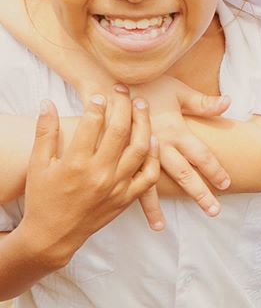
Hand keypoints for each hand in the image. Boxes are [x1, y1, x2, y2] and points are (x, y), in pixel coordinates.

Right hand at [19, 94, 158, 268]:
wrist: (52, 237)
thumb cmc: (43, 198)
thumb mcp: (38, 164)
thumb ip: (44, 132)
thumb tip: (46, 102)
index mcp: (75, 164)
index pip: (91, 124)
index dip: (97, 105)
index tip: (99, 95)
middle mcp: (99, 174)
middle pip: (120, 131)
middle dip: (124, 105)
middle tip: (123, 91)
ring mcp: (116, 186)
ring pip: (139, 148)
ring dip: (143, 123)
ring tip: (141, 105)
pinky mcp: (126, 198)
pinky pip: (149, 175)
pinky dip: (154, 155)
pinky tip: (152, 138)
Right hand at [128, 78, 230, 216]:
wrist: (108, 85)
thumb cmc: (146, 84)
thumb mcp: (176, 90)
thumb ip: (202, 102)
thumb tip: (228, 102)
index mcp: (175, 131)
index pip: (200, 155)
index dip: (214, 170)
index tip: (226, 184)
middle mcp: (159, 147)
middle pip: (183, 175)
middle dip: (199, 194)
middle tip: (214, 212)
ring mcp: (137, 155)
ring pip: (150, 186)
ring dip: (155, 208)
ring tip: (161, 227)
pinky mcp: (119, 158)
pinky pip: (125, 181)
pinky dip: (126, 197)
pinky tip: (122, 211)